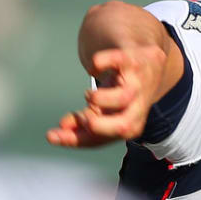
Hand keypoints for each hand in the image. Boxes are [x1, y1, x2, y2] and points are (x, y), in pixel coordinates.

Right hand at [46, 45, 167, 147]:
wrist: (149, 60)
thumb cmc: (122, 89)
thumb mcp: (103, 109)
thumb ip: (82, 122)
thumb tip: (60, 130)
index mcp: (130, 125)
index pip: (104, 139)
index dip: (75, 139)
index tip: (51, 135)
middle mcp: (138, 108)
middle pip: (125, 127)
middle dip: (98, 126)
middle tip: (82, 117)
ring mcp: (138, 84)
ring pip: (123, 97)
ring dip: (99, 98)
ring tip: (89, 95)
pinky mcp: (134, 61)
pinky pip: (118, 60)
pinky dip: (100, 62)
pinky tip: (95, 65)